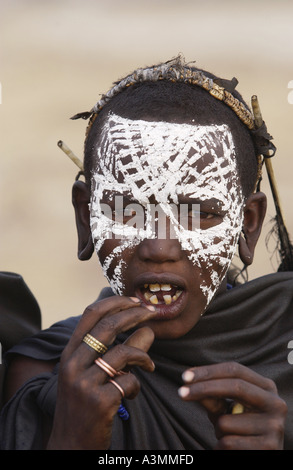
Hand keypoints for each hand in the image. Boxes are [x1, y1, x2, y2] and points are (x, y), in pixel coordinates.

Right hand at [47, 296, 155, 449]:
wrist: (70, 446)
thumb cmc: (84, 406)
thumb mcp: (94, 375)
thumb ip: (121, 351)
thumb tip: (148, 330)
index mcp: (69, 354)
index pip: (90, 314)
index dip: (115, 302)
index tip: (135, 301)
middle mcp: (72, 364)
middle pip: (108, 326)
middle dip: (135, 314)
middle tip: (152, 313)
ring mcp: (84, 383)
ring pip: (123, 353)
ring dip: (143, 356)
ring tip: (150, 365)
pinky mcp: (99, 401)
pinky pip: (129, 381)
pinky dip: (136, 385)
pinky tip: (131, 394)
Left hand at [179, 362, 286, 449]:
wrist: (258, 456)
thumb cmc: (240, 429)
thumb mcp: (225, 409)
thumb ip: (211, 396)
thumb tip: (189, 383)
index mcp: (266, 387)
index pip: (235, 370)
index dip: (208, 371)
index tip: (184, 376)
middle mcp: (276, 403)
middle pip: (235, 386)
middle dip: (204, 388)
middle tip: (180, 393)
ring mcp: (275, 426)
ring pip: (226, 421)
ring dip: (217, 430)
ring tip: (228, 436)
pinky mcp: (269, 447)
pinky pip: (228, 442)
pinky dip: (221, 446)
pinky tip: (233, 448)